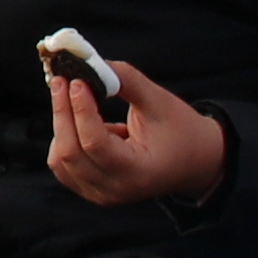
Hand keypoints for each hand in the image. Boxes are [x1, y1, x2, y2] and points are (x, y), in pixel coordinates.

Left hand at [35, 60, 236, 211]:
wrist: (195, 162)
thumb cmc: (181, 131)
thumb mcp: (159, 101)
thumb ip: (125, 80)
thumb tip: (90, 63)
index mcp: (138, 173)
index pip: (95, 143)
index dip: (81, 109)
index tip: (76, 81)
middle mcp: (116, 190)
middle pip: (70, 153)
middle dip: (63, 113)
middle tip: (61, 81)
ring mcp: (101, 195)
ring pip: (61, 160)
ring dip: (63, 126)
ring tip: (75, 99)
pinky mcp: (91, 190)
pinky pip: (63, 165)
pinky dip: (64, 139)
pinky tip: (81, 121)